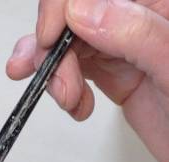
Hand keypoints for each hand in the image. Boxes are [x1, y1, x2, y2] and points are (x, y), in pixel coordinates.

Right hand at [7, 0, 168, 161]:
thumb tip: (82, 10)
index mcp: (162, 4)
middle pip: (76, 13)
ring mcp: (127, 44)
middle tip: (59, 86)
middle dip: (55, 47)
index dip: (64, 6)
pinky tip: (75, 105)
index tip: (49, 39)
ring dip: (52, 69)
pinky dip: (62, 86)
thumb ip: (136, 35)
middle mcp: (143, 17)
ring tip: (64, 98)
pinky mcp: (116, 70)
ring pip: (70, 40)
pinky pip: (75, 67)